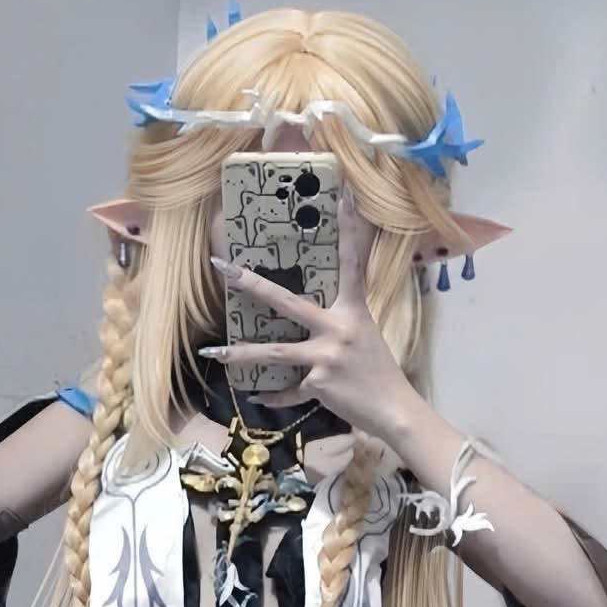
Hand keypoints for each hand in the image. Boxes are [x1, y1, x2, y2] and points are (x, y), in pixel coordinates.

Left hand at [202, 187, 418, 445]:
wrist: (394, 409)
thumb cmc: (379, 370)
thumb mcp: (366, 333)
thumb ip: (342, 319)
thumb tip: (317, 313)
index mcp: (353, 310)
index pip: (351, 262)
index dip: (350, 228)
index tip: (343, 196)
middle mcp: (338, 328)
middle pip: (286, 301)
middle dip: (250, 284)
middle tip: (221, 267)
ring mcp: (326, 357)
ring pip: (275, 352)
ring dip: (240, 354)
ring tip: (212, 354)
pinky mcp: (320, 385)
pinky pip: (289, 390)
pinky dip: (275, 395)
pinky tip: (259, 395)